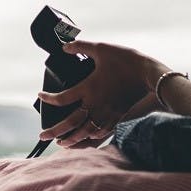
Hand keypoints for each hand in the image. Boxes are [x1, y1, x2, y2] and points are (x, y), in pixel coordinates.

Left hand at [37, 40, 167, 147]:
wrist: (149, 74)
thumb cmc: (126, 61)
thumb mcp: (102, 49)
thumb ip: (82, 47)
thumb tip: (65, 47)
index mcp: (88, 88)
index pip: (61, 98)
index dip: (48, 99)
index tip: (41, 96)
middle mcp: (95, 105)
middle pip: (70, 123)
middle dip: (54, 132)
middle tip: (43, 136)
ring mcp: (107, 114)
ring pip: (84, 133)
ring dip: (71, 140)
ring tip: (61, 143)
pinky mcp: (117, 118)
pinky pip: (100, 135)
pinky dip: (89, 141)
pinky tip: (85, 142)